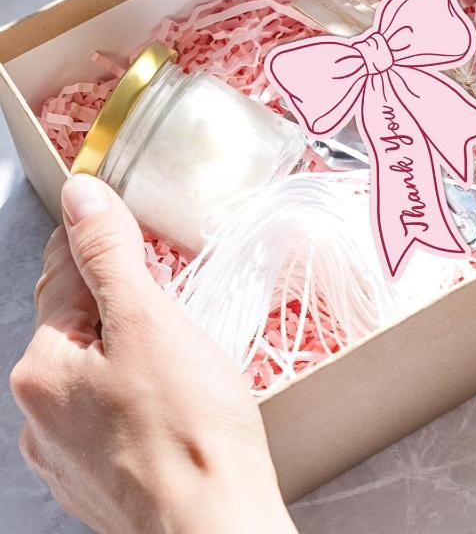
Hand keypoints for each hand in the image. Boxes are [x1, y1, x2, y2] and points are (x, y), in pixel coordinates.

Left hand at [10, 174, 296, 533]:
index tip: (111, 219)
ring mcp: (68, 453)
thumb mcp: (150, 321)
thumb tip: (81, 196)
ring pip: (93, 373)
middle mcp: (40, 415)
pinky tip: (169, 397)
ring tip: (172, 345)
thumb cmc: (189, 427)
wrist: (214, 524)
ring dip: (124, 347)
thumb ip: (110, 255)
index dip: (91, 242)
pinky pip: (109, 413)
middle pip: (74, 328)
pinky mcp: (99, 478)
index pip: (61, 279)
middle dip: (112, 298)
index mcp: (42, 370)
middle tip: (157, 282)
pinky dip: (133, 391)